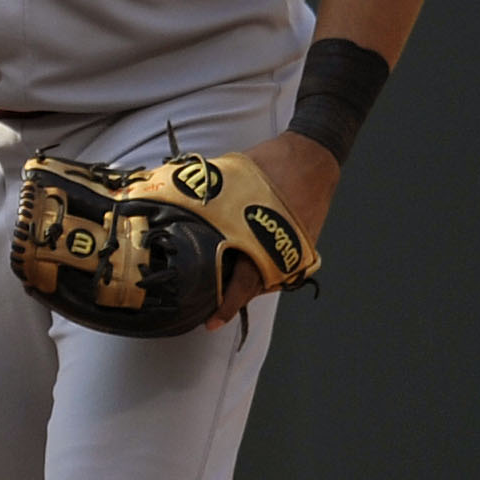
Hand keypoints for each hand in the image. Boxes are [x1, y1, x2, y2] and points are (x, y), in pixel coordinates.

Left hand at [210, 129, 338, 324]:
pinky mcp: (301, 245)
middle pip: (253, 287)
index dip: (227, 304)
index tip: (211, 322)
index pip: (244, 282)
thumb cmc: (267, 164)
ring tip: (217, 292)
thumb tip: (167, 206)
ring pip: (266, 279)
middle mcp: (282, 250)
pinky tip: (239, 267)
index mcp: (261, 238)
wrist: (312, 156)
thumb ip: (203, 201)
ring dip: (242, 285)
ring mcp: (294, 249)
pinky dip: (258, 268)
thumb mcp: (227, 180)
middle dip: (229, 299)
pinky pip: (277, 265)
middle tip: (206, 311)